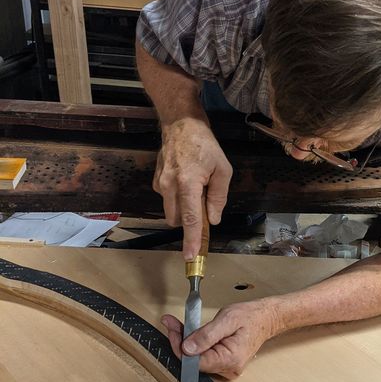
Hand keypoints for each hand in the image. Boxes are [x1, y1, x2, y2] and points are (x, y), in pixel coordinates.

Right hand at [153, 117, 232, 257]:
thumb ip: (218, 197)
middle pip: (177, 220)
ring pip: (171, 211)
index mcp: (187, 183)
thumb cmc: (205, 145)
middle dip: (189, 221)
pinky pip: (168, 200)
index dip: (191, 239)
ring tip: (197, 186)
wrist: (181, 124)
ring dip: (184, 208)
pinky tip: (187, 180)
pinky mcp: (156, 181)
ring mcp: (159, 184)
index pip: (189, 219)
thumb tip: (213, 219)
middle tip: (205, 204)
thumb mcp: (223, 169)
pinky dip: (178, 198)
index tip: (190, 257)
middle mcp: (169, 186)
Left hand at [162, 299, 280, 378]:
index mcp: (230, 359)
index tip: (171, 328)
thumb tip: (186, 349)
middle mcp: (228, 369)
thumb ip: (206, 335)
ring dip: (186, 343)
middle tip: (171, 323)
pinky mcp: (223, 364)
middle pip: (194, 361)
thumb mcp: (227, 319)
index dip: (179, 346)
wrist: (266, 318)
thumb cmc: (250, 317)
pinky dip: (194, 345)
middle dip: (180, 342)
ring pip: (196, 359)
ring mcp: (225, 368)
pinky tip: (189, 334)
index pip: (195, 361)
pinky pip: (203, 357)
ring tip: (178, 326)